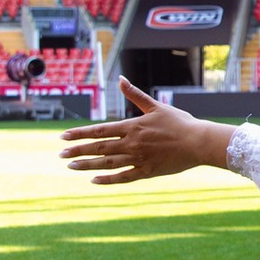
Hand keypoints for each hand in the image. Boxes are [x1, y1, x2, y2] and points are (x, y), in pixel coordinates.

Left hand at [60, 77, 236, 184]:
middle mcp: (131, 143)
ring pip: (107, 163)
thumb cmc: (179, 122)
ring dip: (88, 165)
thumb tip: (121, 79)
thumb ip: (135, 94)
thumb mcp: (155, 106)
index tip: (64, 137)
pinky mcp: (147, 171)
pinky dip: (108, 179)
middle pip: (99, 148)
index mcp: (132, 126)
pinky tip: (94, 180)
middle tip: (61, 154)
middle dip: (78, 151)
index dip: (80, 134)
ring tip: (71, 166)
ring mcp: (138, 159)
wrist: (198, 141)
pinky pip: (124, 177)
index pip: (99, 131)